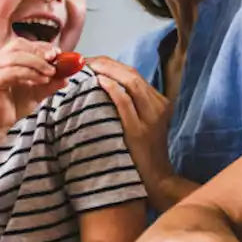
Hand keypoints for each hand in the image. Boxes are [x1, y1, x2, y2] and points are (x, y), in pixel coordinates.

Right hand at [0, 39, 66, 134]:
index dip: (42, 46)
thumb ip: (49, 84)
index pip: (24, 44)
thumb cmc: (11, 106)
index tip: (57, 53)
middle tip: (55, 59)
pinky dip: (30, 73)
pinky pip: (13, 71)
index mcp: (5, 59)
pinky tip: (42, 80)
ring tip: (51, 72)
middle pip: (19, 45)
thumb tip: (66, 77)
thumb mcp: (36, 93)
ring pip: (17, 56)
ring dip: (38, 62)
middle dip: (39, 50)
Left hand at [88, 57, 175, 190]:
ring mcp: (151, 118)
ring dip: (107, 70)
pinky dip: (112, 89)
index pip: (133, 74)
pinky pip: (125, 103)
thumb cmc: (144, 154)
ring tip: (87, 66)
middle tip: (82, 60)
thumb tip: (105, 90)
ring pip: (131, 83)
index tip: (90, 61)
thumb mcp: (143, 125)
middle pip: (131, 74)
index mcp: (159, 103)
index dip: (110, 64)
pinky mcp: (140, 131)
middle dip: (105, 63)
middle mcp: (158, 106)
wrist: (157, 180)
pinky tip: (98, 82)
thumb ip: (131, 107)